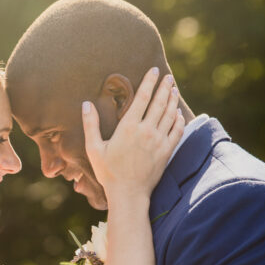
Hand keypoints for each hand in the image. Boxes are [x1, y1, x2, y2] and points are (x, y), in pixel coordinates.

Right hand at [83, 67, 184, 203]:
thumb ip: (90, 125)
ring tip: (174, 89)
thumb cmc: (108, 172)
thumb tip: (86, 104)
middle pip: (159, 103)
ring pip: (169, 114)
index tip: (154, 70)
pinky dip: (178, 120)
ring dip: (172, 100)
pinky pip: (177, 131)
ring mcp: (159, 142)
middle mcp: (146, 131)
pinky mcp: (166, 152)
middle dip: (164, 87)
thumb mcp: (94, 149)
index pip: (142, 98)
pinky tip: (178, 114)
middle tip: (168, 76)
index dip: (149, 82)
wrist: (128, 194)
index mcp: (128, 127)